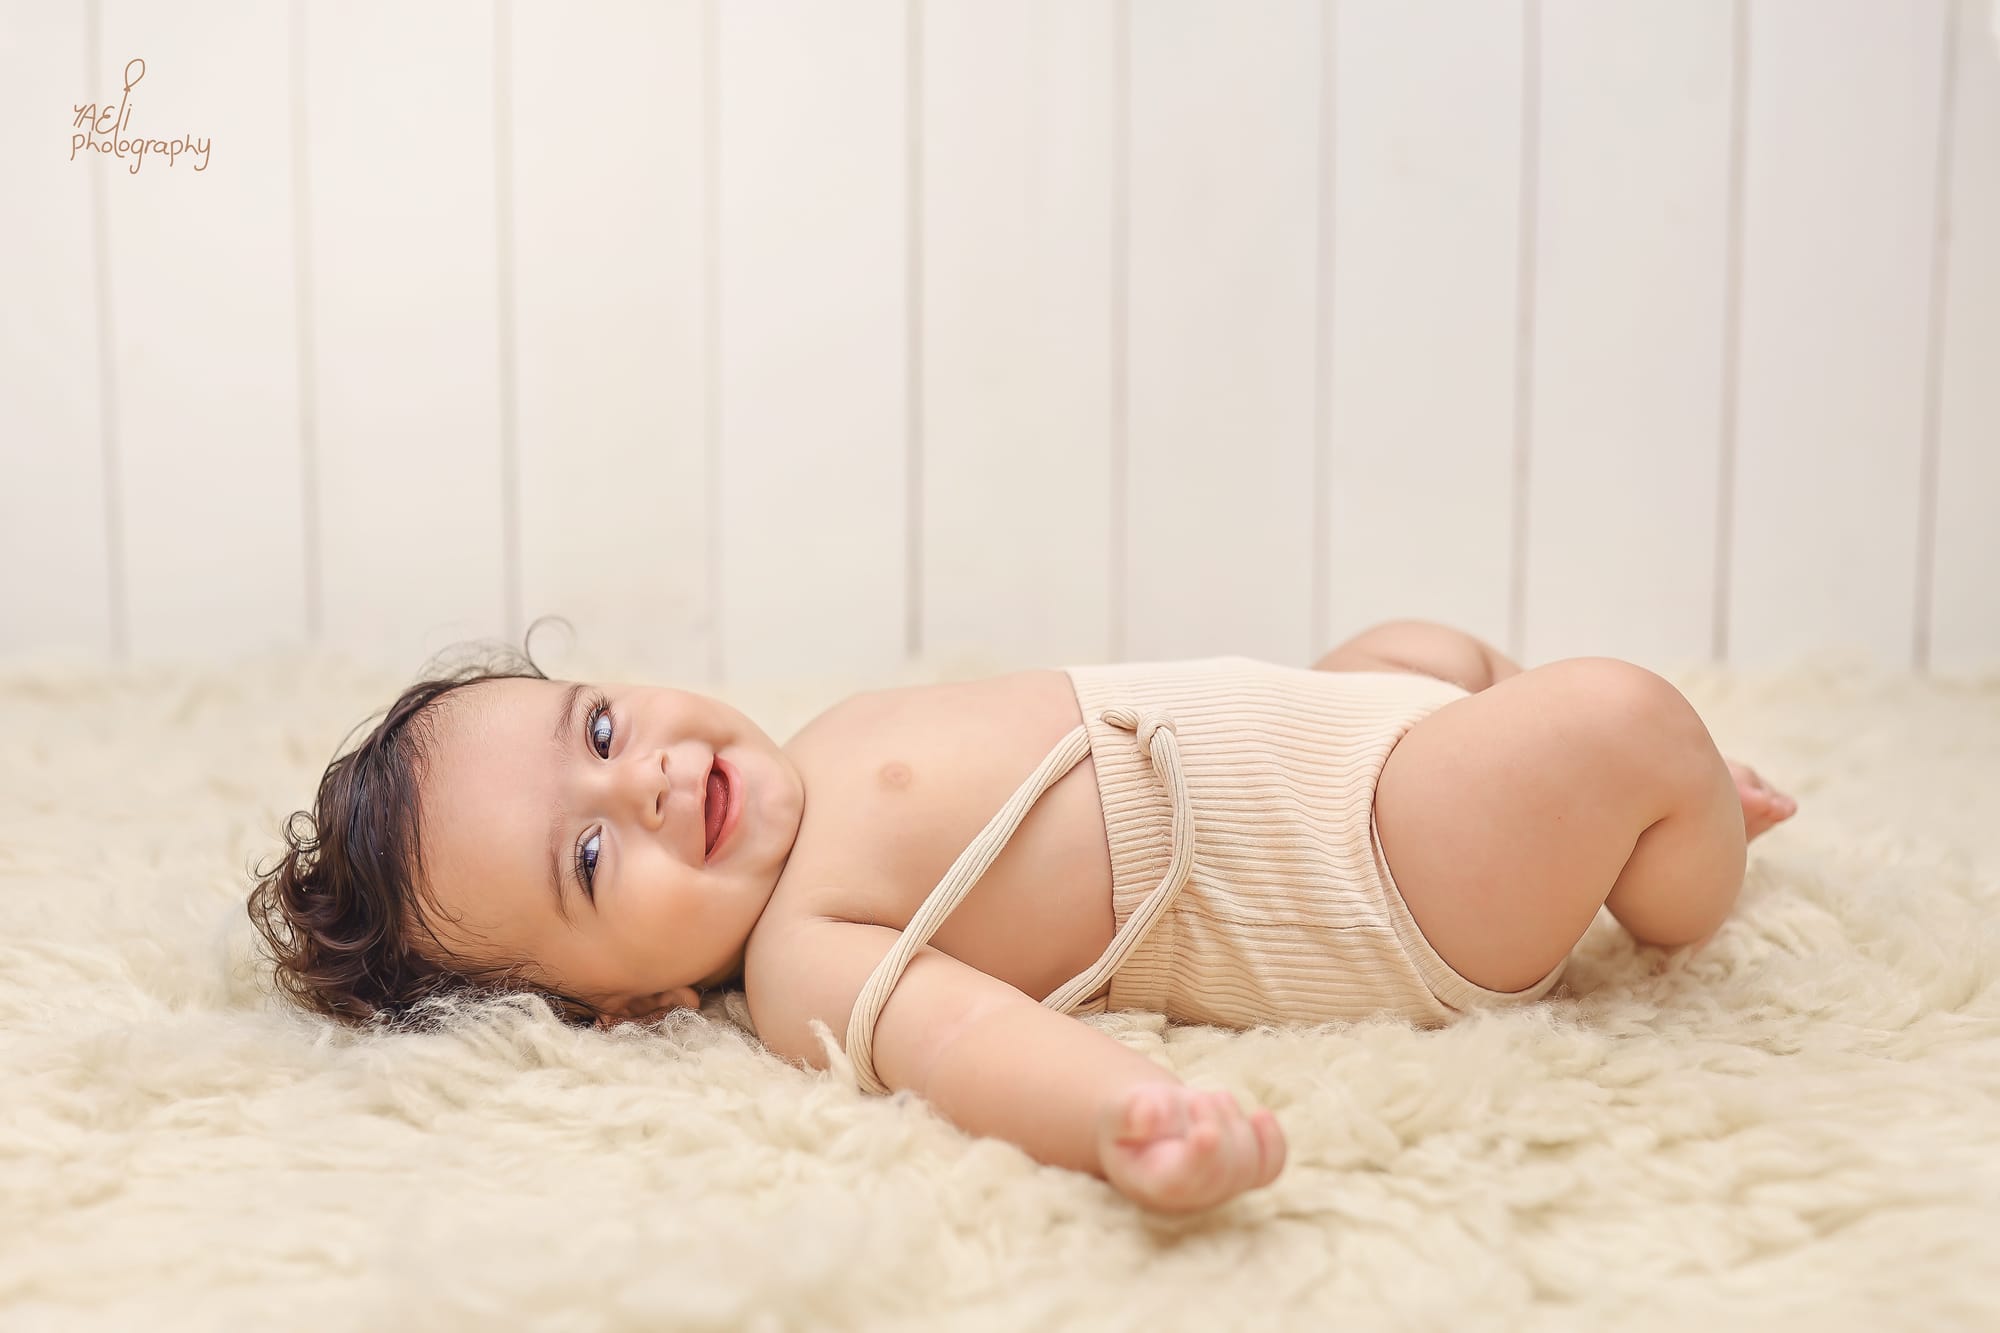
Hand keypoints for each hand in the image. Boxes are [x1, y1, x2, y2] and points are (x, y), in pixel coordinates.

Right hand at [1096, 1082, 1285, 1213]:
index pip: (1184, 1181)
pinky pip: (1269, 1168)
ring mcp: (1221, 1188)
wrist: (1149, 1127)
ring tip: (1208, 1101)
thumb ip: (1128, 1114)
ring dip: (1234, 1120)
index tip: (1207, 1132)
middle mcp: (1191, 1196)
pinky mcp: (1242, 1173)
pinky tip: (1261, 1115)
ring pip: (1248, 1164)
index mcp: (1154, 1184)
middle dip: (1215, 1122)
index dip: (1201, 1159)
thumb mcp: (1117, 1112)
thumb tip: (1149, 1117)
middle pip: (1222, 1169)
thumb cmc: (1129, 1121)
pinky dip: (1273, 1142)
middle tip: (1195, 1100)